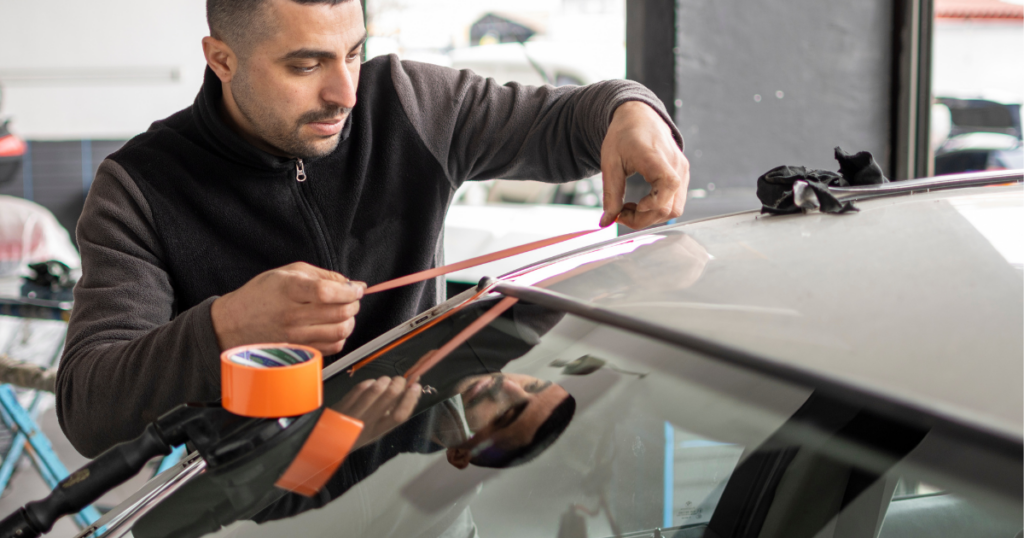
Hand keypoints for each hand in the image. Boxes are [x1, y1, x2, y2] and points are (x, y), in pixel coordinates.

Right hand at [210, 262, 364, 354]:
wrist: (235, 323)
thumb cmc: (261, 295)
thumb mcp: (288, 272)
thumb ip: (322, 275)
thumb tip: (350, 283)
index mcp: (289, 290)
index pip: (328, 292)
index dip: (349, 290)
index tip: (357, 288)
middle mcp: (292, 315)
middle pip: (338, 313)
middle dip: (354, 304)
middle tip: (352, 299)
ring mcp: (295, 336)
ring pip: (339, 332)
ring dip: (350, 321)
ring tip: (344, 313)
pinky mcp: (299, 350)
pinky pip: (332, 347)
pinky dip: (340, 337)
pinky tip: (334, 327)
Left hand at [332, 376, 421, 448]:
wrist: (329, 439)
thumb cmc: (358, 433)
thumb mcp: (377, 429)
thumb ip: (392, 413)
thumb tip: (411, 391)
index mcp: (378, 432)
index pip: (399, 415)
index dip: (410, 399)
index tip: (416, 387)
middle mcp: (366, 424)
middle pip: (388, 398)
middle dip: (398, 384)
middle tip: (400, 380)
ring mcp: (353, 413)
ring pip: (374, 390)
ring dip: (384, 380)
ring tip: (386, 380)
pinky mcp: (342, 404)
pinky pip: (360, 387)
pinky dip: (369, 382)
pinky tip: (372, 384)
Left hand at [600, 101, 689, 229]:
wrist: (639, 117)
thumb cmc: (624, 135)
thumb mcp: (610, 164)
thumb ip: (611, 194)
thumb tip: (606, 222)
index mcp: (656, 156)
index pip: (668, 185)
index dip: (651, 205)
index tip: (629, 208)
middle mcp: (675, 164)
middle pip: (671, 207)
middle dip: (644, 219)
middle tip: (621, 214)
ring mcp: (682, 170)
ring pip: (675, 208)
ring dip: (652, 217)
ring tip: (631, 208)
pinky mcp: (682, 175)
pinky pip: (676, 201)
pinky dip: (658, 209)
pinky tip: (641, 202)